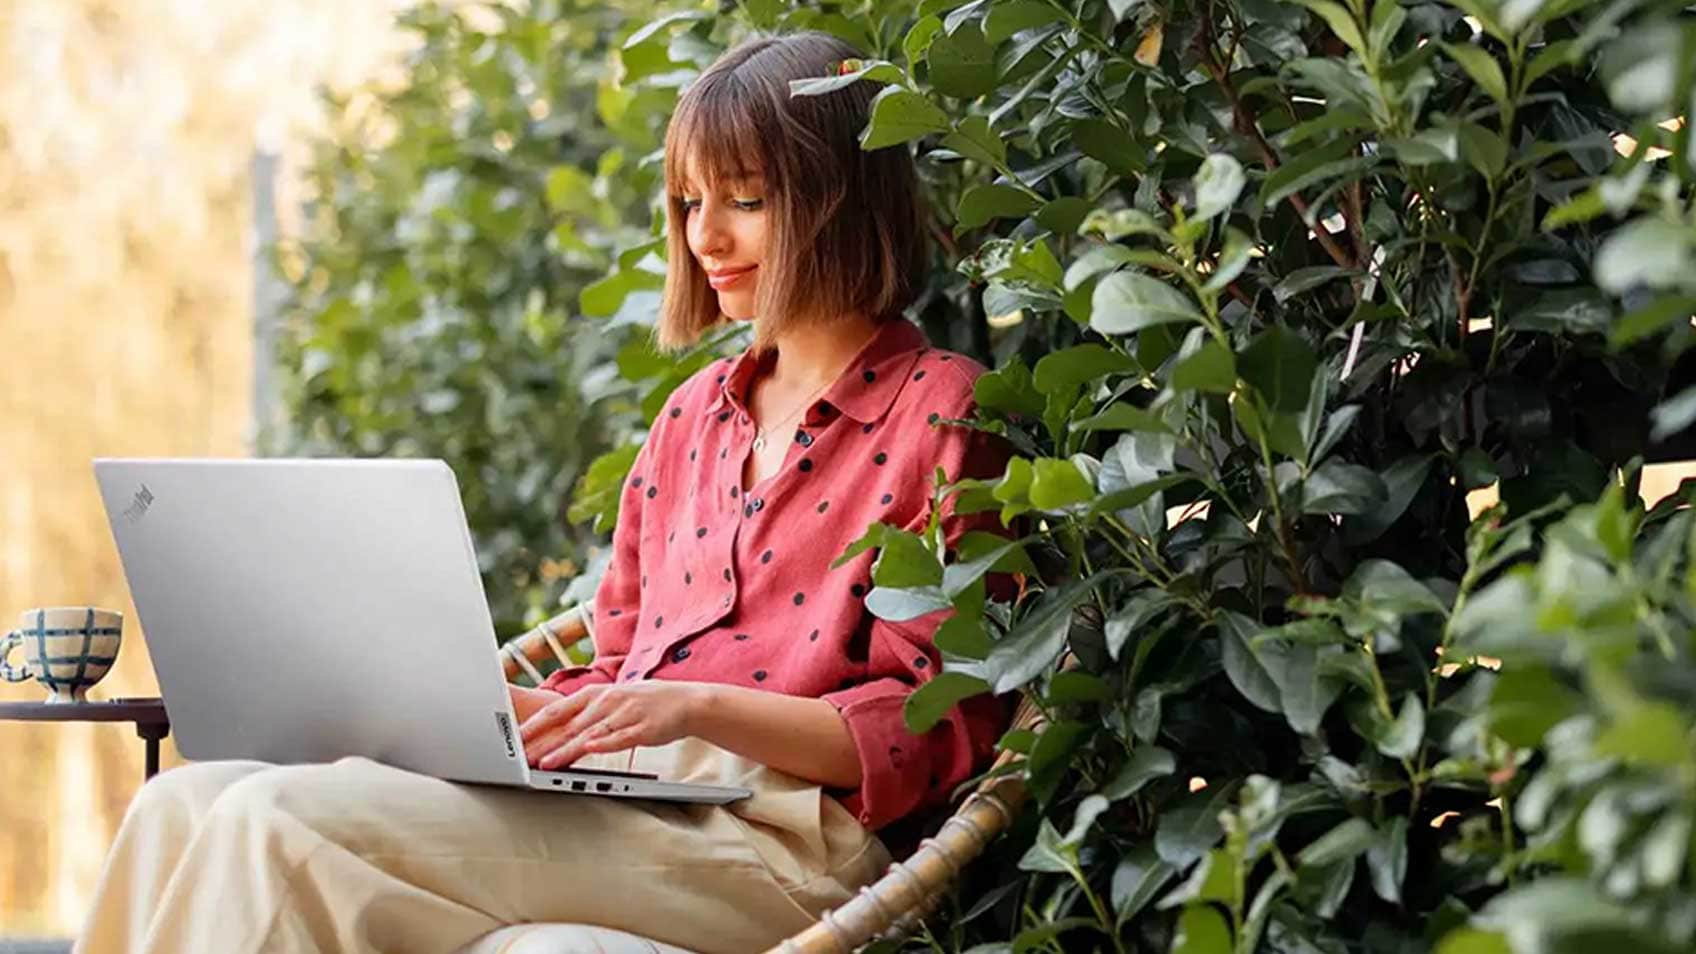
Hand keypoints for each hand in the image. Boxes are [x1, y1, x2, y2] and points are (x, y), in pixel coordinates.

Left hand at [517, 680, 707, 770]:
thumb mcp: (609, 701)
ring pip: (589, 734)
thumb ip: (583, 714)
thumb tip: (553, 729)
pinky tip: (590, 750)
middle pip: (567, 725)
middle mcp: (605, 701)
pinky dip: (604, 744)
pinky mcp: (642, 728)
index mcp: (594, 694)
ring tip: (545, 763)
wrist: (685, 701)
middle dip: (542, 742)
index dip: (533, 725)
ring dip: (566, 749)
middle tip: (520, 757)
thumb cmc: (643, 704)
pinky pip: (620, 738)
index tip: (513, 739)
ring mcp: (624, 714)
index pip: (557, 710)